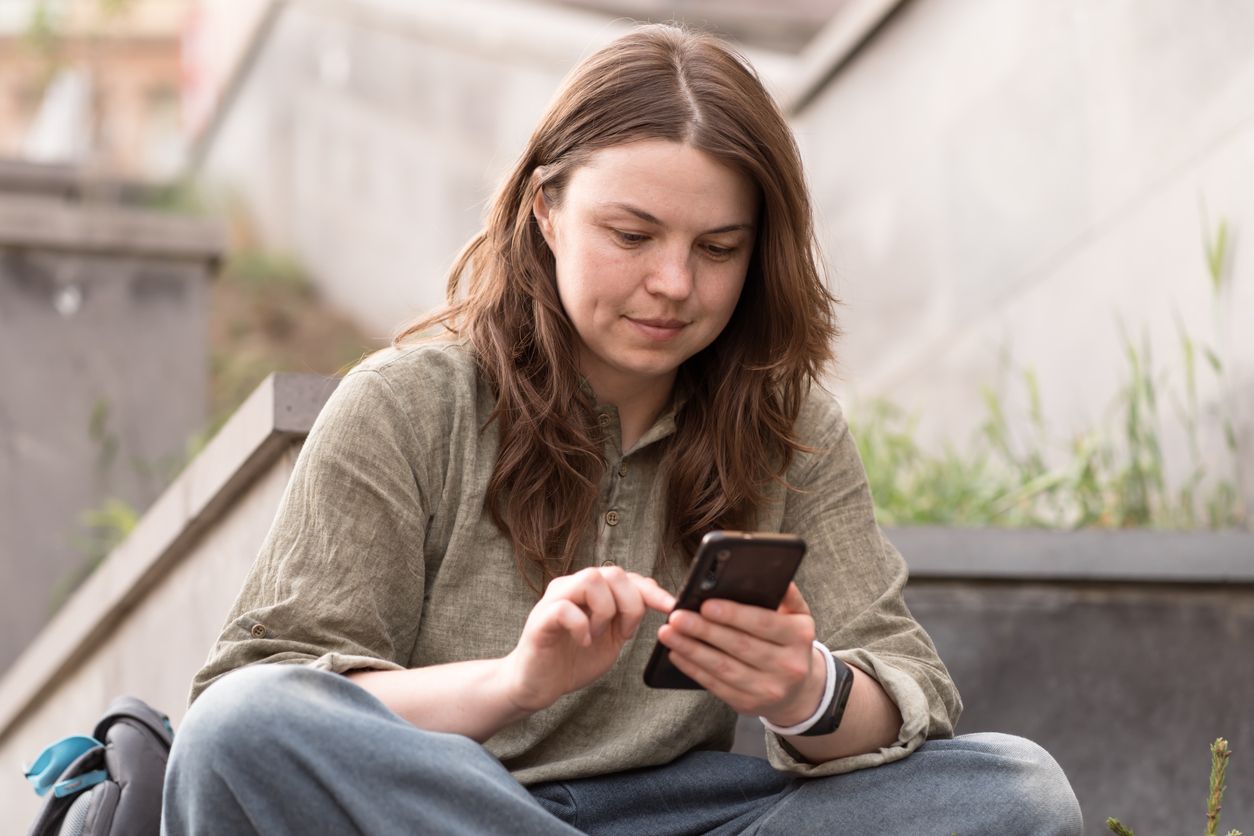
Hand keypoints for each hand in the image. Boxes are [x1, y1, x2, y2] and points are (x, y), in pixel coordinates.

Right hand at [502, 566, 674, 713]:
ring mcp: (554, 601)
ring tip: (599, 635)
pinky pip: (564, 608)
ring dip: (605, 610)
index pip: (626, 576)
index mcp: (590, 592)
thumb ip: (627, 616)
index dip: (651, 590)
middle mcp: (572, 588)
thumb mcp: (611, 638)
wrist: (537, 685)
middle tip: (625, 633)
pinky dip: (582, 625)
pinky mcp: (540, 620)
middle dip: (631, 603)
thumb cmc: (572, 660)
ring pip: (590, 579)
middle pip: (612, 572)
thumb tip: (655, 594)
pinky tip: (584, 642)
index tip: (671, 608)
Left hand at [657, 583, 824, 725]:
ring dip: (692, 649)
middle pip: (740, 645)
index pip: (764, 623)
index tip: (706, 604)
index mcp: (800, 636)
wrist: (798, 691)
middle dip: (704, 630)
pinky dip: (693, 668)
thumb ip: (786, 594)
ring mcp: (769, 689)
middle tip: (677, 616)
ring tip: (668, 632)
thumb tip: (771, 572)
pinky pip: (716, 685)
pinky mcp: (749, 704)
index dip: (733, 614)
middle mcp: (788, 665)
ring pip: (724, 667)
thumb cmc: (789, 642)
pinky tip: (676, 654)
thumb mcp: (797, 616)